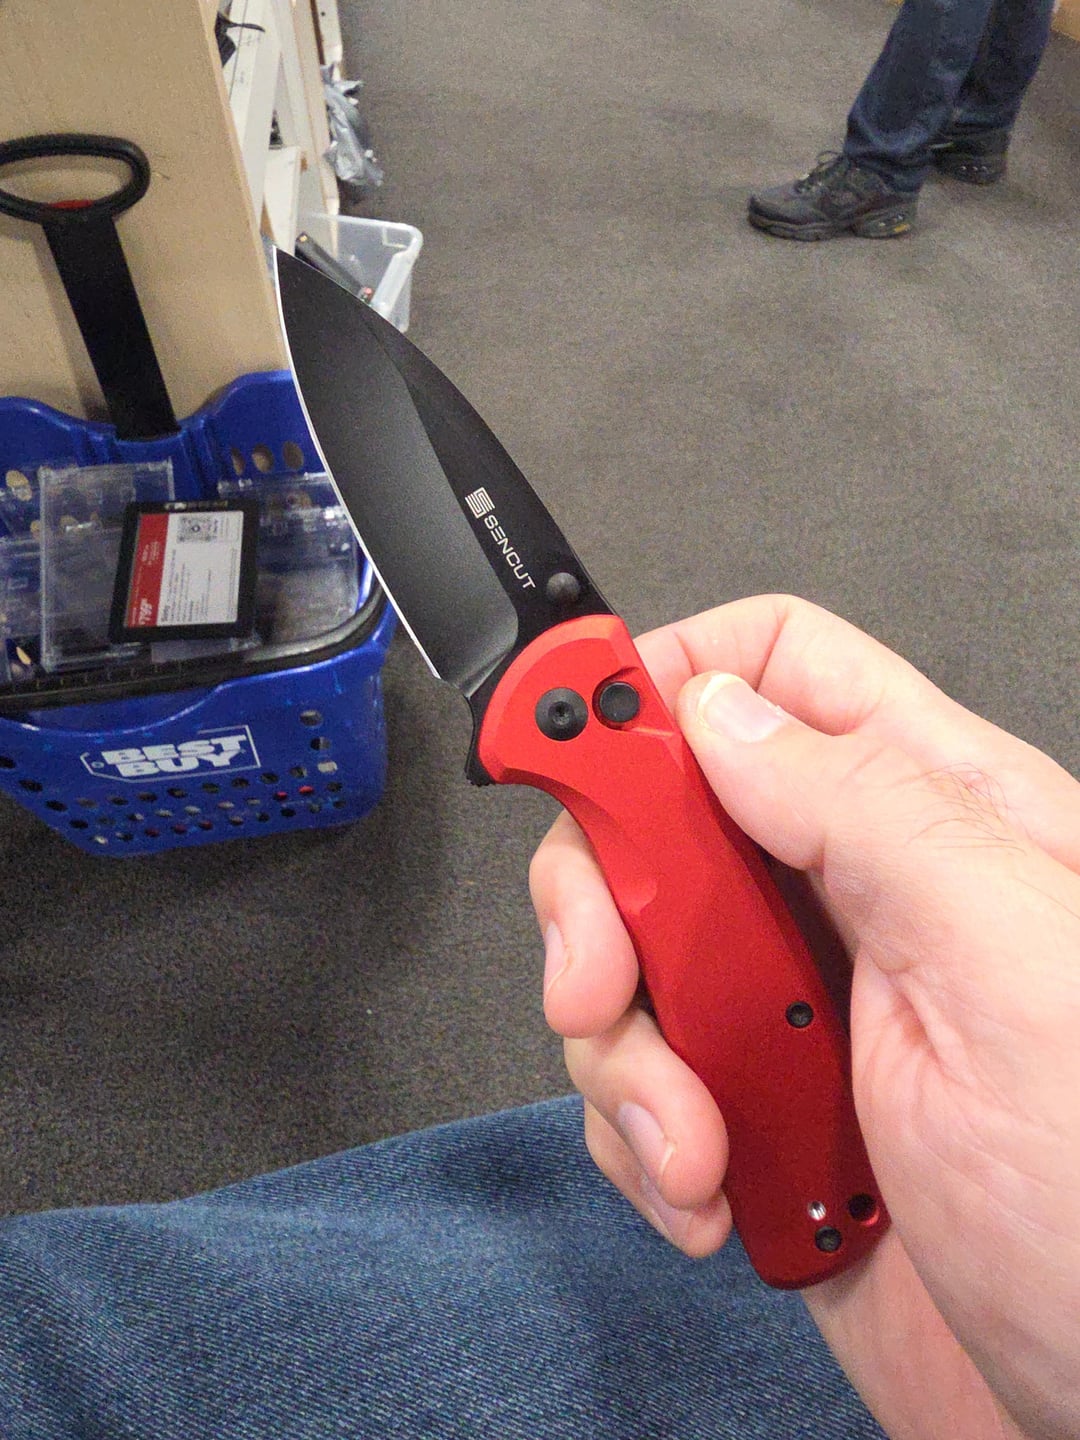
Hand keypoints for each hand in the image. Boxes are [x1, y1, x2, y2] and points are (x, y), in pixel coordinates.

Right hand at [529, 595, 1079, 1439]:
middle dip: (604, 902)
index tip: (566, 744)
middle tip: (606, 978)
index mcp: (932, 819)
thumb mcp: (1007, 959)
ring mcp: (799, 1010)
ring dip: (628, 1060)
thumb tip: (718, 710)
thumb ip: (860, 808)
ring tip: (700, 1140)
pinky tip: (717, 1189)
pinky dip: (644, 1142)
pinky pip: (640, 1084)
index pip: (772, 672)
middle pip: (662, 820)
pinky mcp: (760, 1114)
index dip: (658, 684)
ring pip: (633, 962)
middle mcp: (854, 901)